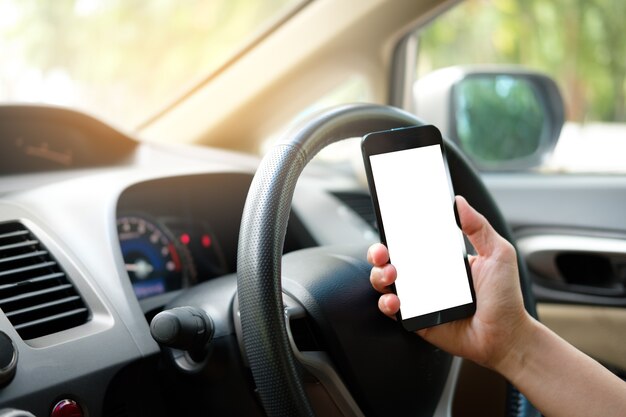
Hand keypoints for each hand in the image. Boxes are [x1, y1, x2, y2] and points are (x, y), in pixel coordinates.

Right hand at [367, 195, 531, 369]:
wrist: (507, 336)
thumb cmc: (505, 297)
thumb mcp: (497, 253)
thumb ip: (478, 226)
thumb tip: (458, 202)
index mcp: (440, 259)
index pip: (410, 241)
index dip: (395, 233)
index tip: (389, 223)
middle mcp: (425, 277)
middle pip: (389, 260)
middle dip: (377, 252)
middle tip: (383, 252)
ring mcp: (418, 299)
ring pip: (384, 283)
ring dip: (379, 275)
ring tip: (391, 274)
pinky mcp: (415, 320)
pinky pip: (391, 310)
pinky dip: (386, 303)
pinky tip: (395, 299)